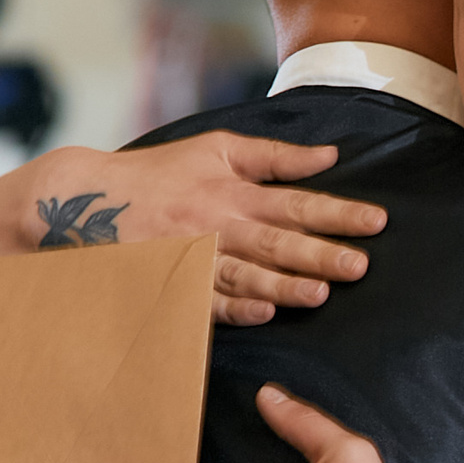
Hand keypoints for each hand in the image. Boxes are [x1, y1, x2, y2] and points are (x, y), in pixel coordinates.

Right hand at [24, 133, 386, 324]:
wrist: (86, 196)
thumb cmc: (161, 172)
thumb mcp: (217, 149)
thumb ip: (274, 156)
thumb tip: (331, 155)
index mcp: (234, 190)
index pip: (297, 202)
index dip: (338, 213)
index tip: (377, 221)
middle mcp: (218, 223)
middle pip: (276, 241)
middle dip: (319, 253)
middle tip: (359, 266)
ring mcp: (195, 256)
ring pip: (245, 273)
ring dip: (282, 285)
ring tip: (319, 294)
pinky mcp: (173, 281)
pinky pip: (206, 299)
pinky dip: (233, 306)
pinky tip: (261, 314)